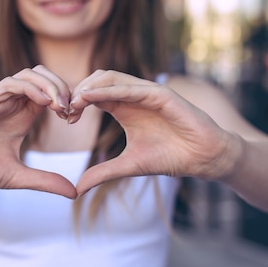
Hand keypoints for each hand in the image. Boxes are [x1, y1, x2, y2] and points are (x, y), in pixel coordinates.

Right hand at [0, 66, 76, 198]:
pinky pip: (13, 83)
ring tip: (61, 107)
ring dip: (51, 85)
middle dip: (63, 87)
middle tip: (71, 111)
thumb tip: (75, 193)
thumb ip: (45, 181)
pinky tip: (45, 103)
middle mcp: (12, 104)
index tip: (74, 120)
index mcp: (22, 116)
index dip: (67, 100)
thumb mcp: (17, 177)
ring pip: (31, 74)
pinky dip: (32, 88)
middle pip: (45, 77)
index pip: (51, 93)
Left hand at [69, 70, 239, 195]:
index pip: (93, 94)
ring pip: (111, 77)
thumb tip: (76, 189)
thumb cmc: (170, 157)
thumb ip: (102, 173)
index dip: (76, 102)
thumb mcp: (128, 166)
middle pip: (97, 80)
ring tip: (74, 103)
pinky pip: (132, 87)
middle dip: (78, 92)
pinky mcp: (161, 94)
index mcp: (123, 107)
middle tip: (65, 110)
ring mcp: (147, 92)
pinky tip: (92, 98)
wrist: (203, 158)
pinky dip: (110, 89)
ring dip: (90, 87)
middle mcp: (133, 95)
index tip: (64, 119)